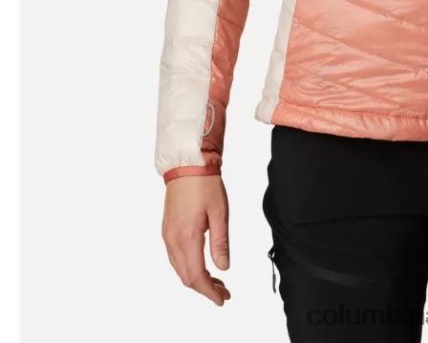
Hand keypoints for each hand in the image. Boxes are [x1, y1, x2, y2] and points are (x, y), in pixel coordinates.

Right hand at [162, 174, 231, 304]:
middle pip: (186, 276)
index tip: (222, 299)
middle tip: (224, 292)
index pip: (196, 276)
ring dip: (197, 279)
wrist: (187, 164)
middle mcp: (172, 240)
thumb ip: (220, 242)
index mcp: (187, 237)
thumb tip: (223, 268)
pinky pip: (175, 257)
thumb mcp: (220, 212)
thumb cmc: (205, 184)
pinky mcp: (167, 229)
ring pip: (179, 268)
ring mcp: (167, 235)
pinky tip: (202, 265)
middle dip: (205, 288)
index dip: (209, 291)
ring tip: (217, 281)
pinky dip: (189, 267)